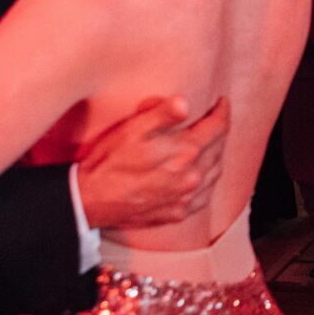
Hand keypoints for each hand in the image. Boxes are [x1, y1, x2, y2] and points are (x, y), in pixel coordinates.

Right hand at [75, 96, 229, 229]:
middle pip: (219, 149)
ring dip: (217, 155)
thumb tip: (185, 102)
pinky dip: (209, 181)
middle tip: (217, 119)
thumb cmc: (109, 162)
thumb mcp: (132, 129)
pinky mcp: (177, 213)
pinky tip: (203, 175)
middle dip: (220, 131)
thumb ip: (163, 114)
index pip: (217, 128)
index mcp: (185, 152)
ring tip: (212, 143)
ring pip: (215, 172)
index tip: (222, 102)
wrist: (91, 201)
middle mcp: (192, 177)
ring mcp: (186, 198)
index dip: (222, 111)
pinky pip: (205, 195)